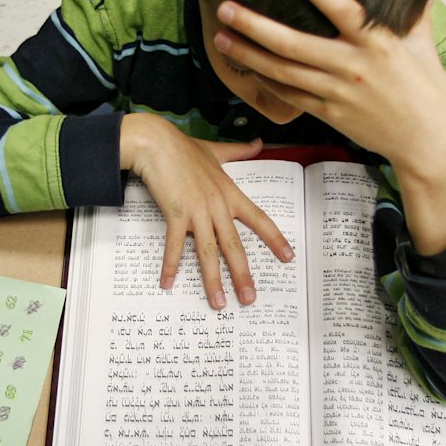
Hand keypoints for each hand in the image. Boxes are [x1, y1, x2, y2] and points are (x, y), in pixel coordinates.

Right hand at [119, 113, 293, 308]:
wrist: (157, 142)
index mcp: (230, 193)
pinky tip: (167, 284)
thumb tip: (258, 142)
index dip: (275, 239)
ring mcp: (197, 211)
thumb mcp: (216, 150)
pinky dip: (170, 265)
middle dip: (243, 275)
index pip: (259, 220)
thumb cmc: (184, 147)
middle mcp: (218, 205)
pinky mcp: (175, 213)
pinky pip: (174, 245)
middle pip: (234, 246)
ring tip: (218, 303)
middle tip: (250, 300)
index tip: (288, 257)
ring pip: (208, 252)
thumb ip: (240, 151)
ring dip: (213, 280)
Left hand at [214, 0, 445, 253]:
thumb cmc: (428, 90)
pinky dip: (265, 82)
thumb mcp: (423, 45)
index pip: (337, 4)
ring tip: (221, 36)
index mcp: (377, 42)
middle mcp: (351, 66)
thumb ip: (413, 10)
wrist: (426, 142)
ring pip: (282, 71)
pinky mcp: (328, 113)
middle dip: (253, 24)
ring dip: (248, 54)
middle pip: (291, 42)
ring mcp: (336, 92)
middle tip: (226, 7)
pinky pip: (289, 96)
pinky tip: (246, 69)